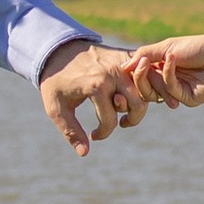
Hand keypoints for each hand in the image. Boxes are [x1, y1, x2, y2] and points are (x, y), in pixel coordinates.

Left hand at [37, 39, 148, 155]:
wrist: (59, 50)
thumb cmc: (57, 82)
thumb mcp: (56, 108)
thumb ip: (70, 131)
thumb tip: (85, 153)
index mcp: (96, 87)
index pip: (111, 121)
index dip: (103, 133)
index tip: (93, 136)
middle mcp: (113, 74)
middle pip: (138, 105)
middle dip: (131, 120)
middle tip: (121, 123)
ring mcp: (122, 63)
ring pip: (147, 90)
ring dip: (140, 104)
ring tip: (127, 110)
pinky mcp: (127, 56)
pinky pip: (147, 74)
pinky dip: (147, 86)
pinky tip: (135, 96)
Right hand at [127, 33, 203, 108]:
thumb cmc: (198, 47)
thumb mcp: (168, 47)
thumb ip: (145, 55)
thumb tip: (122, 68)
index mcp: (161, 68)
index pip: (138, 76)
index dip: (133, 72)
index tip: (131, 64)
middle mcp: (166, 81)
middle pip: (142, 88)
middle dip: (140, 77)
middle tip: (143, 65)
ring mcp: (176, 92)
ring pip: (153, 93)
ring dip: (154, 78)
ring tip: (161, 61)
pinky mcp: (186, 99)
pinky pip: (170, 91)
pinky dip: (168, 75)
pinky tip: (173, 62)